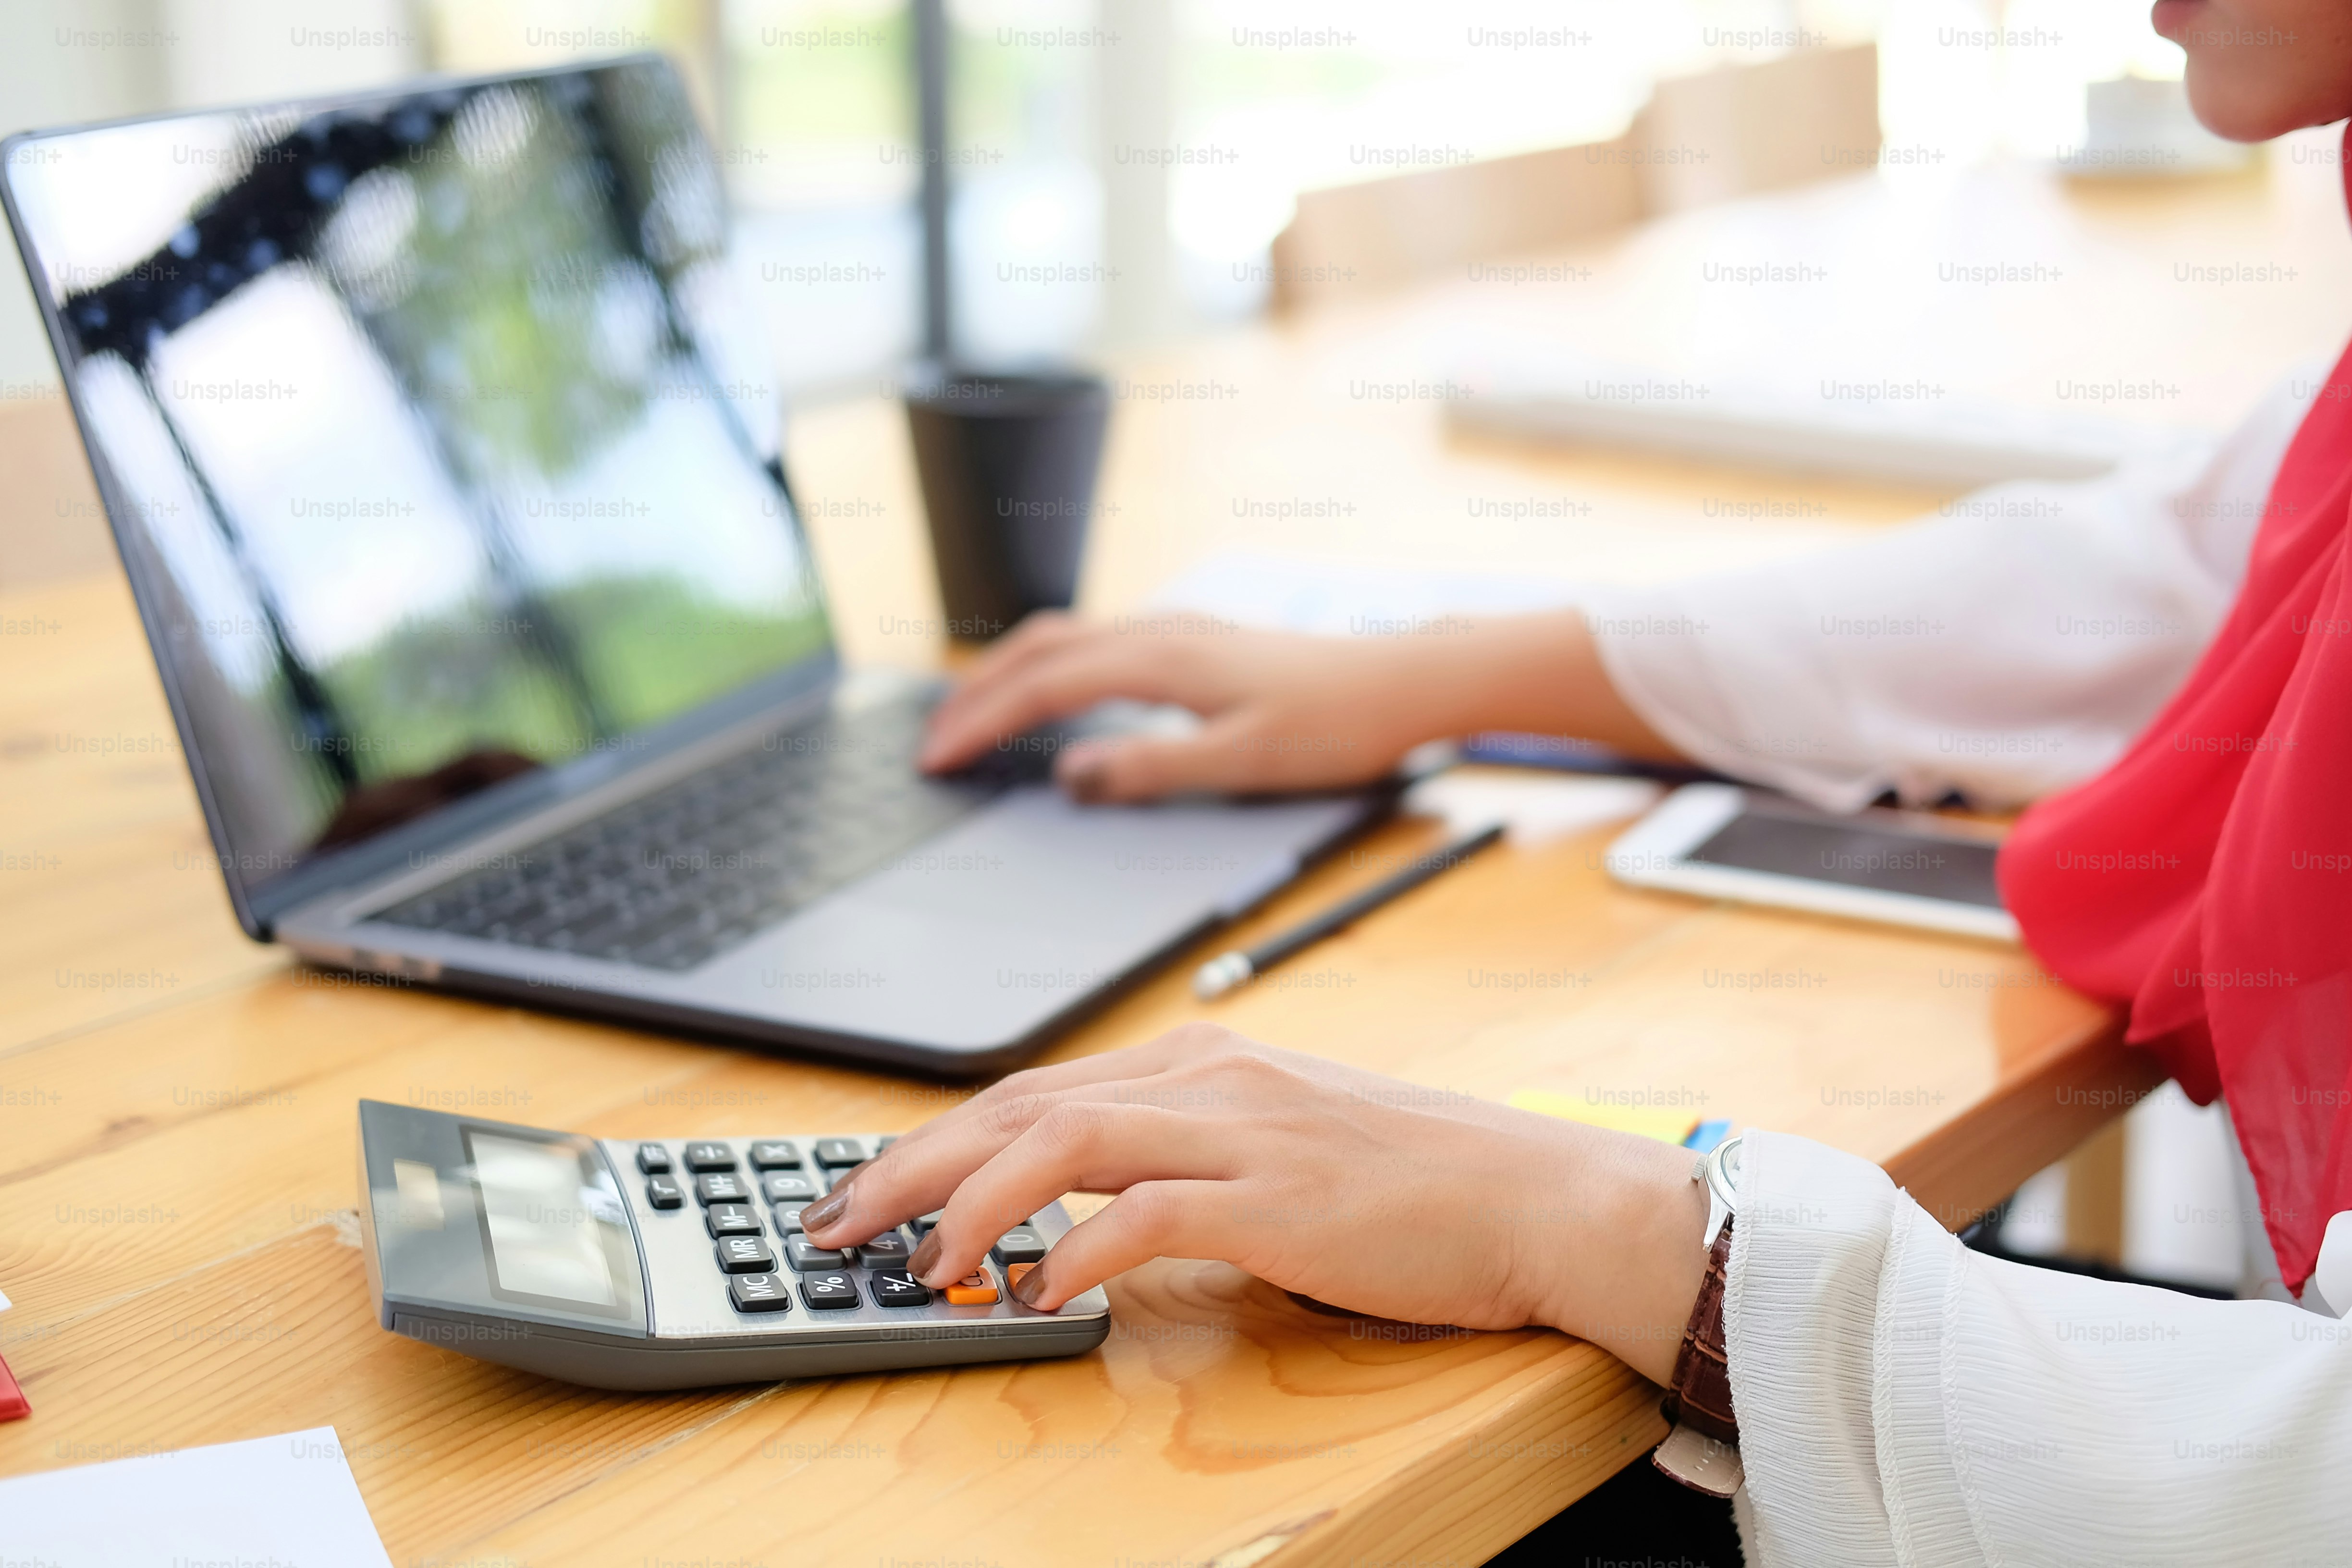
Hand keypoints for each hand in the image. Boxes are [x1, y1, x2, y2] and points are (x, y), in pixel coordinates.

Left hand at [799, 1025, 1708, 1383]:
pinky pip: (1142, 1215)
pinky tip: (1032, 1292)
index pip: (1034, 1089)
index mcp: (1200, 1060)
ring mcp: (1241, 1129)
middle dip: (913, 1164)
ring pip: (1060, 1144)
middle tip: (834, 1220)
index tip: (868, 1187)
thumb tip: (1077, 1209)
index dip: (937, 1138)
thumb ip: (1180, 1157)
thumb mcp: (1274, 1141)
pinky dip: (1072, 1253)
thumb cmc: (1407, 1180)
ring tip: (912, 1261)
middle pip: (1021, 1105)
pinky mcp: (1274, 1195)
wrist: (1529, 1191)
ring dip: (968, 1203)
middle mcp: (1206, 1077)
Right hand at [915, 609, 1680, 803]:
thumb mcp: (1241, 764)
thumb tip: (1069, 772)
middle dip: (976, 694)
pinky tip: (1050, 692)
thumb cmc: (1335, 726)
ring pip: (1066, 637)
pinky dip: (1050, 664)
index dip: (983, 722)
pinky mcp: (1195, 641)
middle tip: (932, 744)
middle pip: (1040, 649)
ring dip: (1009, 673)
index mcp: (1163, 660)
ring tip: (969, 716)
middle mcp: (1162, 632)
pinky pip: (1099, 640)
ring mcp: (1178, 630)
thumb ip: (1150, 768)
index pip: (1045, 686)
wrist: (1405, 684)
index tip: (938, 759)